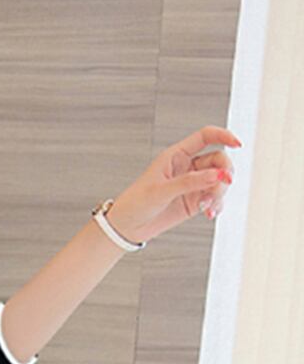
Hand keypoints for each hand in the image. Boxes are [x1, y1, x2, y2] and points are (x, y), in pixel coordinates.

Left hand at [104, 125, 241, 244]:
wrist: (127, 227)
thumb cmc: (136, 203)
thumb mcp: (161, 190)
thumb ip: (189, 182)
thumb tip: (217, 175)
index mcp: (176, 156)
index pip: (205, 136)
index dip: (223, 135)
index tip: (237, 144)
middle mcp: (187, 167)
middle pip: (218, 160)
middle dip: (224, 172)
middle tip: (222, 185)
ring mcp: (192, 184)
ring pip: (219, 180)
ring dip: (219, 192)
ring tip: (208, 207)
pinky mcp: (194, 201)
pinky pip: (214, 198)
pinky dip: (217, 205)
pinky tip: (210, 213)